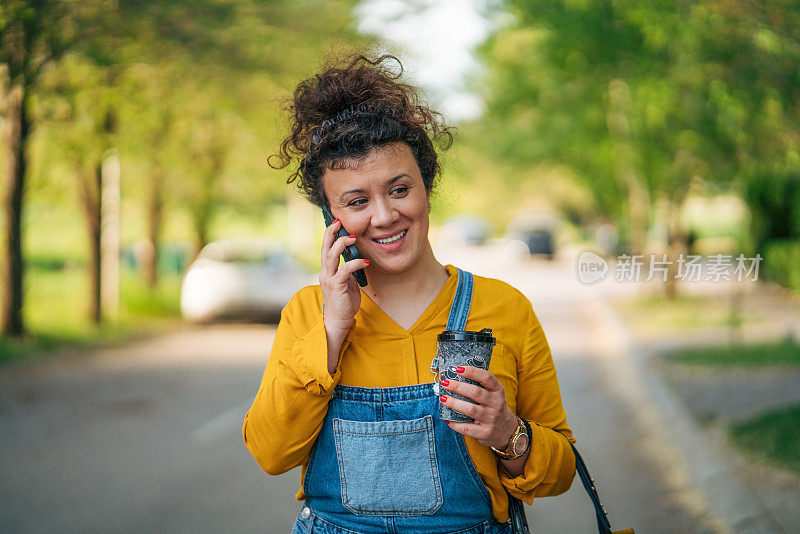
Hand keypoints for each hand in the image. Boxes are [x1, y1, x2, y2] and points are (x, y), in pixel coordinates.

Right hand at [320, 217, 369, 333]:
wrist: (339, 322)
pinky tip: (365, 262)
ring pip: (331, 255)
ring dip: (342, 244)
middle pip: (325, 248)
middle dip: (331, 233)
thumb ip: (349, 273)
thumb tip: (356, 262)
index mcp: (327, 271)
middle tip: (339, 222)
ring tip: (353, 237)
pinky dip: (356, 263)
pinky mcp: (336, 286)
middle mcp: (325, 273)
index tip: (336, 223)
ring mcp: (329, 279)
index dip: (329, 235)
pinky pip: (345, 269)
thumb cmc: (344, 304)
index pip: (326, 249)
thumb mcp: (347, 284)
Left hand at [440, 366, 517, 449]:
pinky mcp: (485, 432)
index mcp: (498, 391)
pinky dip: (455, 424)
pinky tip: (448, 419)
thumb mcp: (493, 394)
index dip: (472, 372)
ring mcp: (491, 419)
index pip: (486, 378)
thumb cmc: (493, 407)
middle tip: (445, 383)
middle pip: (476, 393)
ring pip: (470, 409)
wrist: (506, 430)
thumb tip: (454, 377)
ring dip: (454, 403)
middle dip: (458, 387)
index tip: (458, 369)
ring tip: (443, 399)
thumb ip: (479, 386)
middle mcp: (496, 404)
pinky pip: (467, 428)